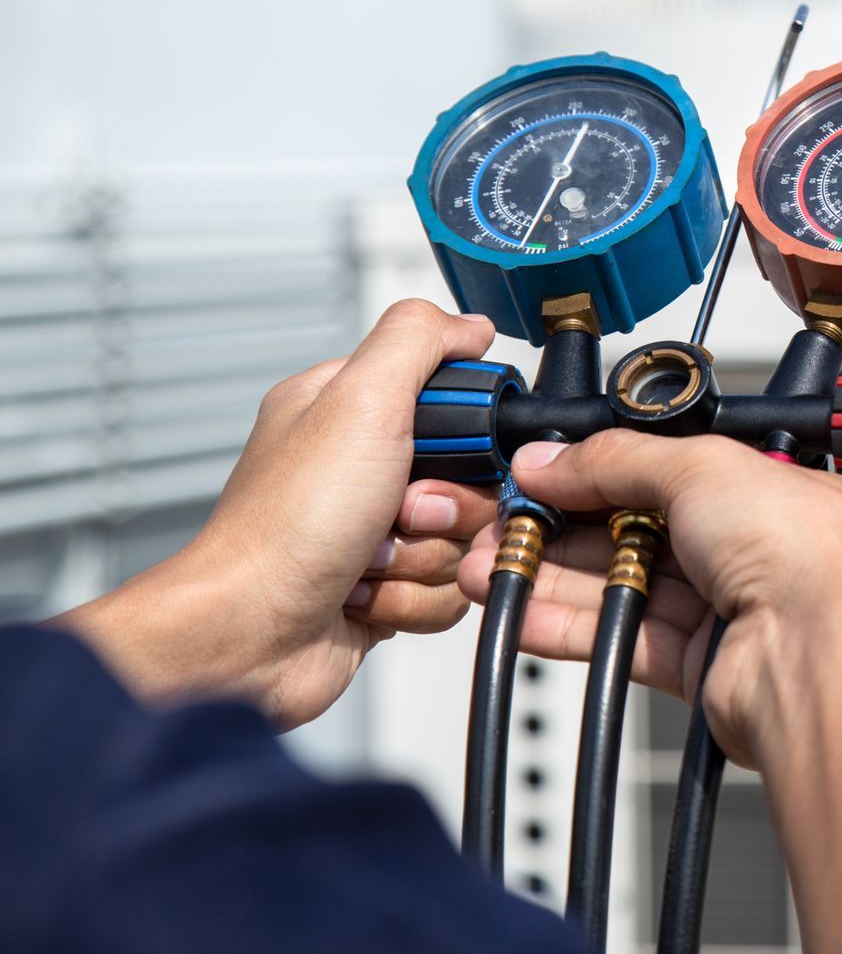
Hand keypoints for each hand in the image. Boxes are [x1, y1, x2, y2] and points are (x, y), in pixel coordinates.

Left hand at [54, 300, 506, 728]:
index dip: (469, 432)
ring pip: (464, 538)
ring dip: (427, 558)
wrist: (249, 635)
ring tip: (371, 560)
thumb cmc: (285, 527)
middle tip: (402, 511)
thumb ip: (418, 342)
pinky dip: (414, 600)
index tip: (451, 450)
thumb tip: (470, 324)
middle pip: (473, 478)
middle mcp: (362, 467)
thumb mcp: (359, 403)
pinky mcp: (387, 585)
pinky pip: (448, 590)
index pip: (455, 399)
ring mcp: (375, 530)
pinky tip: (365, 596)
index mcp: (350, 410)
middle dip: (449, 507)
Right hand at [456, 430, 841, 766]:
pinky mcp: (706, 667)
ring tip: (490, 565)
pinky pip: (625, 638)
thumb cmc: (810, 554)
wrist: (822, 660)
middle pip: (647, 527)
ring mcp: (738, 610)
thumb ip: (617, 460)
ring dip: (556, 575)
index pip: (683, 468)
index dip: (610, 468)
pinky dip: (571, 625)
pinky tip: (521, 612)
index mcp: (791, 488)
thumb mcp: (702, 466)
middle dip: (568, 523)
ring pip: (628, 584)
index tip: (546, 469)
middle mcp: (770, 548)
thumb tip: (552, 459)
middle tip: (505, 519)